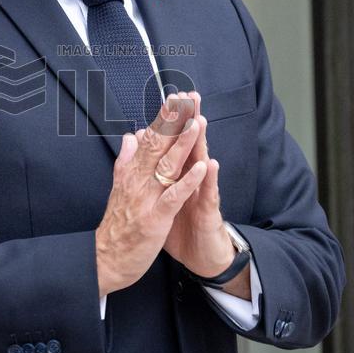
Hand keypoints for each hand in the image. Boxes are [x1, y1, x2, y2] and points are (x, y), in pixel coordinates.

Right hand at [95, 95, 207, 295]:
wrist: (104, 259)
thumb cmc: (116, 226)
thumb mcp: (119, 187)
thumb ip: (126, 160)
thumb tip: (132, 135)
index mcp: (131, 172)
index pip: (149, 138)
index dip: (163, 118)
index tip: (175, 97)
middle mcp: (138, 180)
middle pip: (158, 145)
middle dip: (173, 121)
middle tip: (186, 99)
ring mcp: (146, 198)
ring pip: (167, 165)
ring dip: (183, 143)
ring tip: (197, 123)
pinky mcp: (155, 218)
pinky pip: (174, 196)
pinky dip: (188, 181)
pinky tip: (202, 168)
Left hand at [161, 92, 250, 298]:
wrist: (200, 256)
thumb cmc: (183, 225)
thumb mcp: (163, 197)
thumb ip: (155, 171)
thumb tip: (143, 147)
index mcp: (178, 174)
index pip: (175, 143)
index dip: (173, 121)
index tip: (170, 96)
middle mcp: (192, 179)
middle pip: (190, 145)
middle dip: (189, 121)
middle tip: (190, 96)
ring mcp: (202, 193)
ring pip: (202, 164)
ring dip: (201, 143)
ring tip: (200, 120)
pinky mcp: (208, 212)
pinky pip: (208, 194)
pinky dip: (208, 180)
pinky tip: (210, 164)